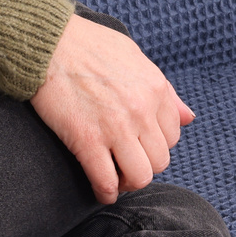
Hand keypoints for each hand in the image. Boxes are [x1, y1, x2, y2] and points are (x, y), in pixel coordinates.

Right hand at [29, 16, 195, 203]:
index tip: (139, 145)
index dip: (155, 145)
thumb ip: (164, 91)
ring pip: (139, 177)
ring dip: (128, 183)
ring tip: (115, 178)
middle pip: (159, 160)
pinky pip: (106, 181)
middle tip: (125, 164)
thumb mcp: (134, 57)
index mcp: (155, 89)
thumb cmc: (87, 45)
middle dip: (143, 166)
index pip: (173, 136)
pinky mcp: (87, 139)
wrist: (47, 43)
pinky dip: (105, 193)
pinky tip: (100, 191)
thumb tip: (188, 118)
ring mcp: (116, 127)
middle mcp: (142, 111)